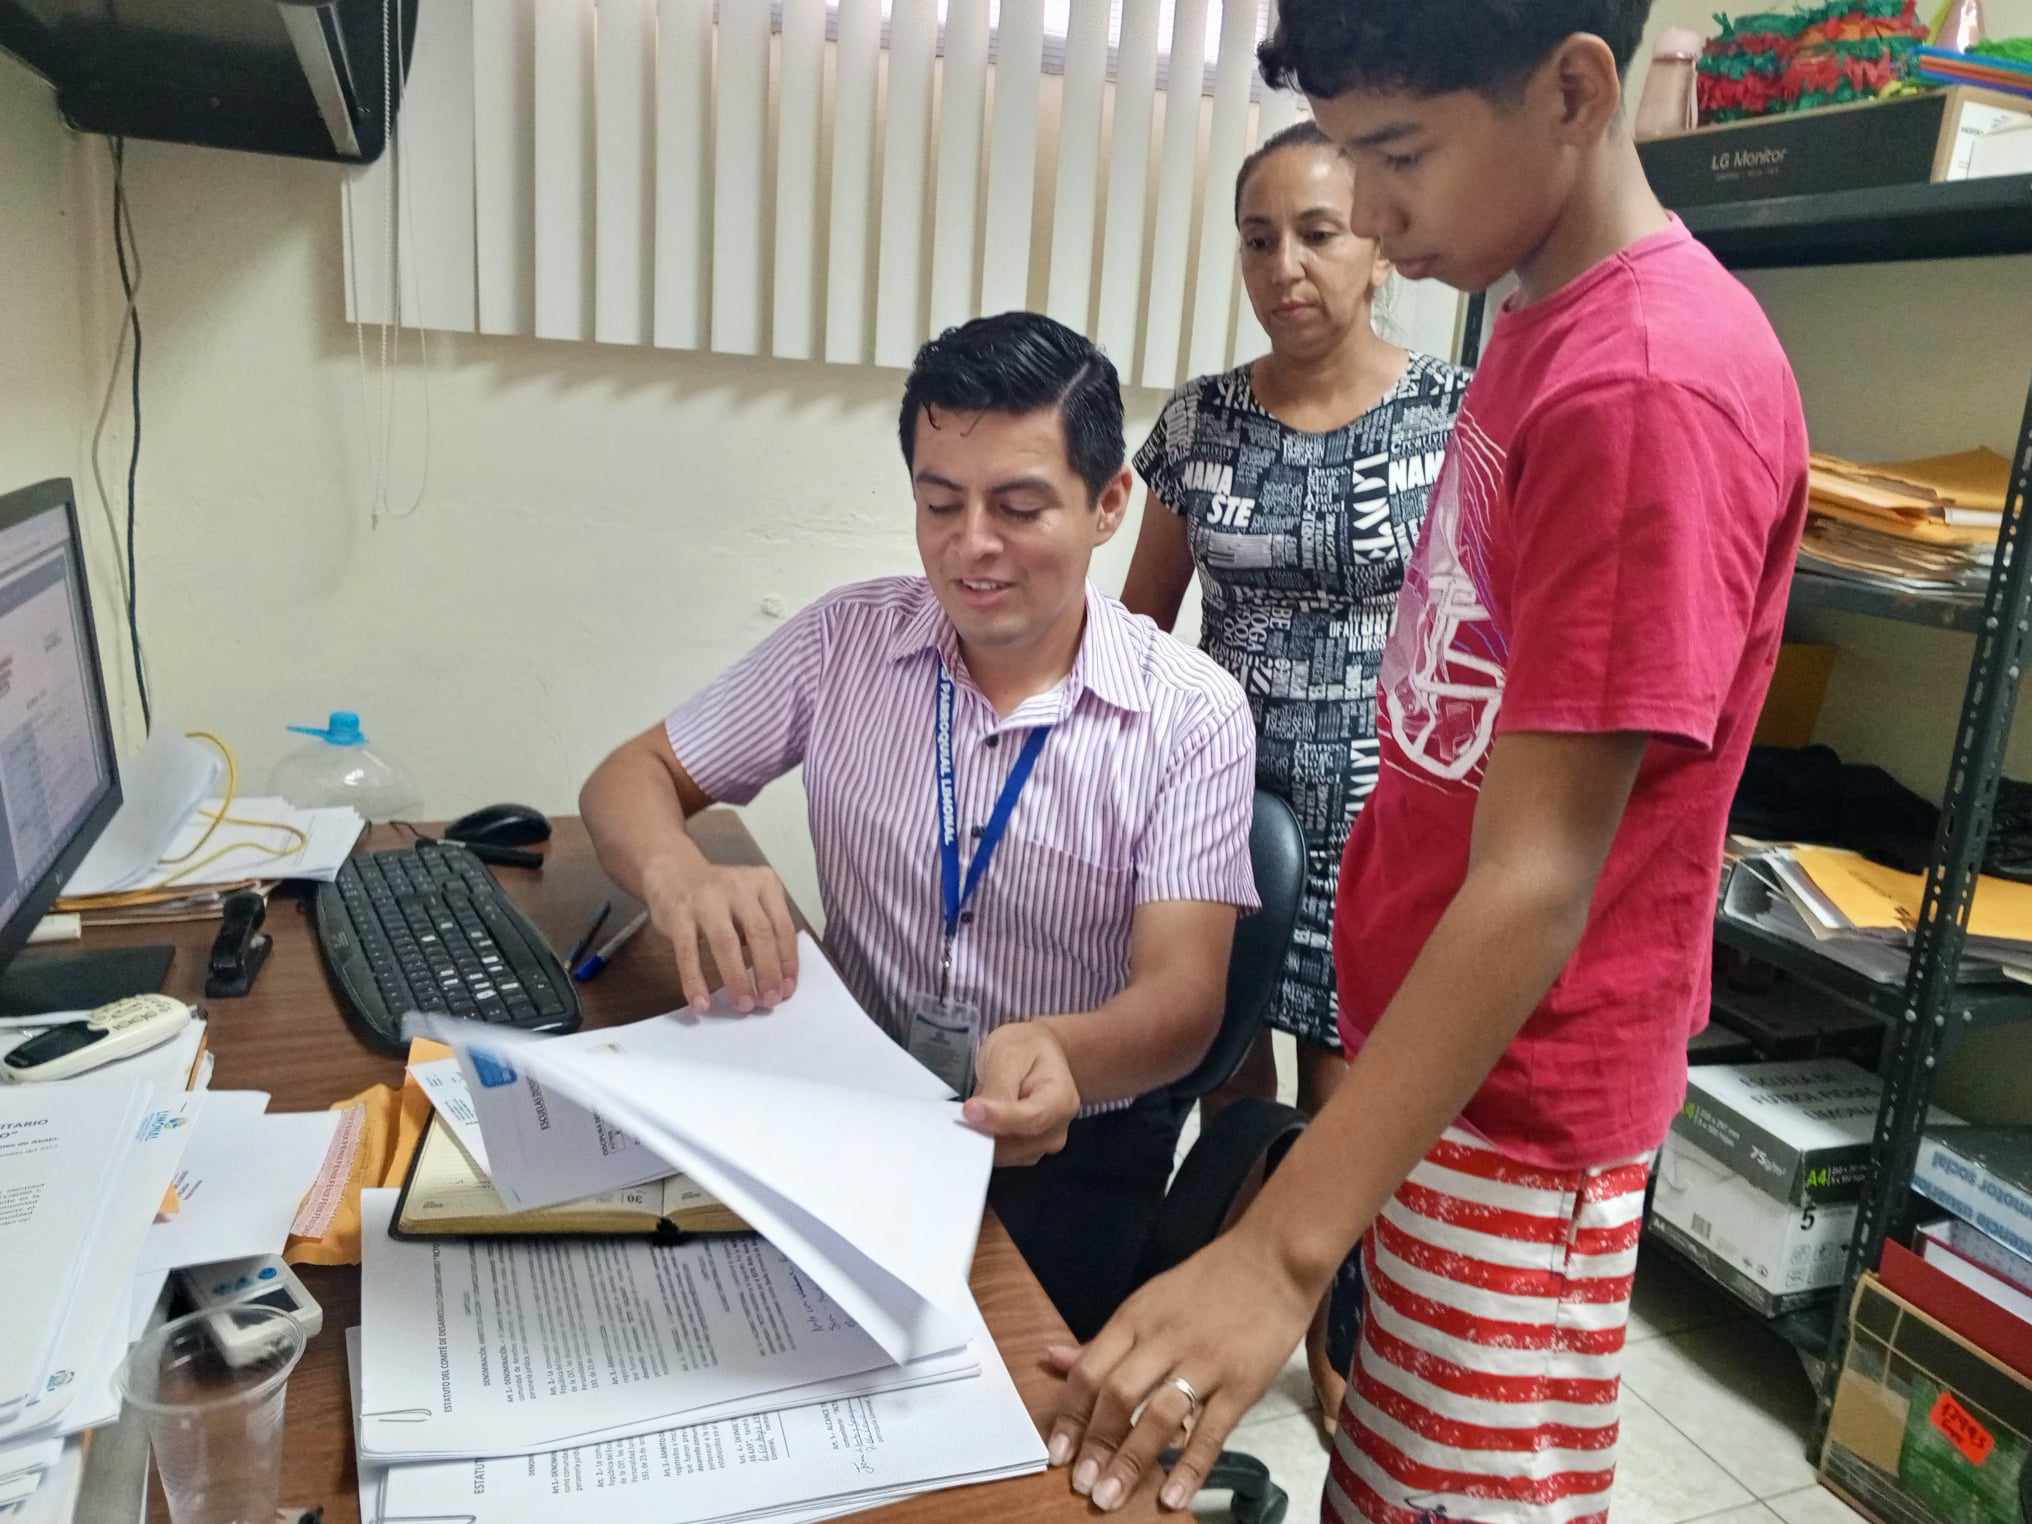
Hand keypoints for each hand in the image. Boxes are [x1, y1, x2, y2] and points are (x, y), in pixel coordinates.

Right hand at [640, 855, 797, 1013]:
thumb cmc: (721, 895)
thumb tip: (779, 980)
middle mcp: (737, 887)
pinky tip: (701, 1004)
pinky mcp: (678, 915)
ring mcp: (705, 900)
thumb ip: (766, 929)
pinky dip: (695, 981)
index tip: (787, 989)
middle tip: (769, 1002)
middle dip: (767, 972)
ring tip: (744, 1005)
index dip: (787, 961)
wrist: (673, 871)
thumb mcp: (751, 899)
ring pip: (726, 943)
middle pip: (759, 933)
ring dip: (737, 979)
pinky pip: (688, 953)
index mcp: (764, 883)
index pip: (782, 926)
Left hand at [960, 1021, 1079, 1166]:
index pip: (1031, 1118)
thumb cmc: (1024, 1048)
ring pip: (1003, 1154)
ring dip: (980, 1137)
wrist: (1033, 1051)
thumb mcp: (1008, 1055)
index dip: (998, 1118)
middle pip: (1015, 1143)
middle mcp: (1057, 1129)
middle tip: (955, 1112)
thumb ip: (997, 1088)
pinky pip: (999, 1155)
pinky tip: (974, 1122)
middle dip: (983, 1131)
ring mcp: (1041, 1144)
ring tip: (969, 1110)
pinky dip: (982, 1141)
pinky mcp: (1024, 1153)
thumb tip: (976, 1116)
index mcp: (1061, 1099)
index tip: (969, 1110)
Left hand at [1045, 1228, 1317, 1511]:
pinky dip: (1189, 1467)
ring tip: (1110, 1498)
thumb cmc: (1204, 1285)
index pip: (1089, 1371)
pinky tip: (1172, 1497)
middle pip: (1117, 1395)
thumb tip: (1052, 1358)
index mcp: (1134, 1319)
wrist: (1271, 1260)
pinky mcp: (1242, 1383)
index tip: (1056, 1455)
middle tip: (1082, 1487)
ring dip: (1130, 1461)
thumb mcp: (1146, 1302)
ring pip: (1158, 1415)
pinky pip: (1211, 1431)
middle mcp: (1163, 1340)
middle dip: (1095, 1445)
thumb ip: (1103, 1339)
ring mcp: (1204, 1362)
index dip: (1069, 1416)